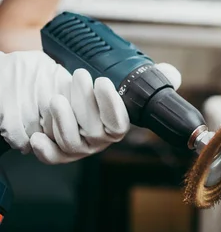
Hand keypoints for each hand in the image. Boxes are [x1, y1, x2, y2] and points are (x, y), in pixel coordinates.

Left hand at [31, 62, 181, 164]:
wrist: (67, 99)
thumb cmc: (95, 93)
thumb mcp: (121, 81)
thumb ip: (150, 78)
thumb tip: (172, 75)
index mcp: (115, 126)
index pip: (118, 123)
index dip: (111, 105)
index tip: (102, 81)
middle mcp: (98, 141)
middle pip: (93, 129)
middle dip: (84, 102)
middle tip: (78, 76)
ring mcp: (77, 148)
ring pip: (72, 142)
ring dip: (62, 120)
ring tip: (55, 98)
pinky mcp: (57, 152)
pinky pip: (53, 157)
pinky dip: (44, 149)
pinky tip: (37, 135)